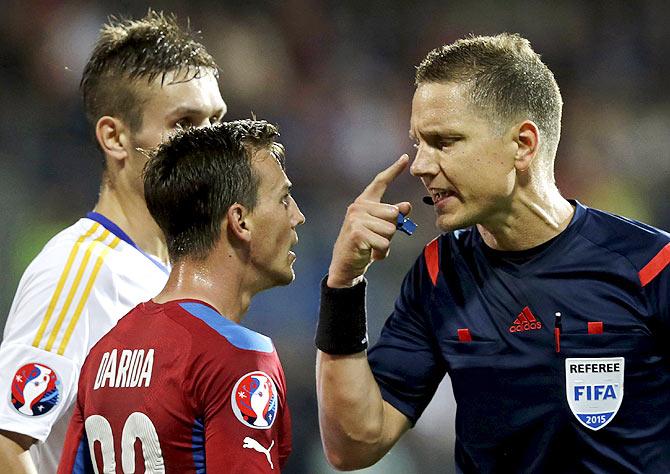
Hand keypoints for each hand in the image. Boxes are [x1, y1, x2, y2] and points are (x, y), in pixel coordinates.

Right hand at [328, 155, 411, 287]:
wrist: (345, 265)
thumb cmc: (364, 245)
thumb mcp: (380, 229)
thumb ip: (392, 217)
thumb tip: (406, 206)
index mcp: (364, 203)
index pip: (380, 182)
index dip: (394, 170)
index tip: (405, 157)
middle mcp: (358, 207)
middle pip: (393, 213)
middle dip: (391, 230)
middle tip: (377, 238)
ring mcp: (356, 219)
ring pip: (390, 229)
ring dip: (386, 243)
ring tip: (372, 247)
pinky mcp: (357, 233)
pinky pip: (384, 242)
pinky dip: (381, 252)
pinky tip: (370, 254)